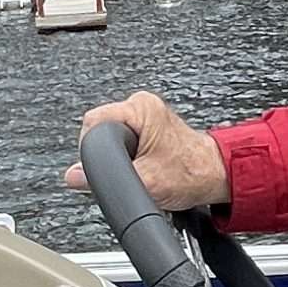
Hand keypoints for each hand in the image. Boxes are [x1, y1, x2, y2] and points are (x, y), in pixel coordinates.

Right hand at [62, 90, 230, 211]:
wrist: (212, 176)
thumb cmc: (190, 173)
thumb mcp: (146, 181)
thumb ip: (109, 179)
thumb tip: (75, 176)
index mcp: (140, 108)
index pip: (93, 122)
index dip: (91, 148)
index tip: (100, 166)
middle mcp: (142, 105)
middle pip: (100, 129)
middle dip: (107, 154)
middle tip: (127, 170)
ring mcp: (145, 115)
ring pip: (111, 136)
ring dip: (118, 157)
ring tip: (137, 169)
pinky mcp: (147, 126)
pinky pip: (122, 140)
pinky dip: (127, 156)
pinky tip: (140, 166)